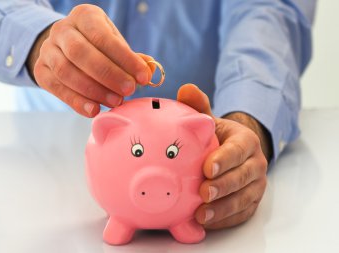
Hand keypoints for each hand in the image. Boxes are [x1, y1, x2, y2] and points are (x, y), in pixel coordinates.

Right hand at [26, 4, 152, 116]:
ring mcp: (48, 50)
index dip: (125, 58)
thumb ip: (131, 58)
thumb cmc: (96, 46)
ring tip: (115, 102)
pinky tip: (94, 110)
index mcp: (84, 16)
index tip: (143, 77)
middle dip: (108, 75)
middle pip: (81, 53)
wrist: (64, 47)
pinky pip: (57, 88)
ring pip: (67, 72)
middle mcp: (62, 30)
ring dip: (93, 90)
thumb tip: (150, 69)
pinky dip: (77, 101)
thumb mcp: (114, 44)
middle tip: (128, 91)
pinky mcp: (41, 70)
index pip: (104, 37)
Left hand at [177, 84, 269, 228]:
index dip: (225, 160)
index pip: (238, 150)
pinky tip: (206, 223)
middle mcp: (255, 164)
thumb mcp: (210, 120)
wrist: (234, 153)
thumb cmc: (218, 137)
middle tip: (203, 193)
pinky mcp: (251, 202)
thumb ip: (199, 106)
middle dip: (224, 187)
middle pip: (243, 178)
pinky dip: (225, 220)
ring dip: (223, 209)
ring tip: (201, 215)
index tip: (207, 168)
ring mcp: (255, 185)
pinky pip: (241, 214)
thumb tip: (185, 88)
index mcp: (246, 141)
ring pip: (243, 199)